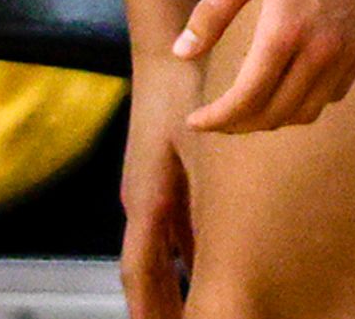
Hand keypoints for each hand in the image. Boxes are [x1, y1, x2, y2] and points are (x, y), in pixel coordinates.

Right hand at [117, 54, 194, 318]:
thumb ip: (208, 196)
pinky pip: (169, 234)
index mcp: (148, 203)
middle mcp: (143, 205)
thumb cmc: (189, 101)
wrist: (171, 62)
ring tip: (196, 313)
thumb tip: (215, 243)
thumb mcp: (204, 149)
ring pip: (157, 256)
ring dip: (170, 285)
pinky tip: (204, 272)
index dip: (151, 307)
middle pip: (145, 274)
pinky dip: (182, 258)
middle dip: (161, 307)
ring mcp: (150, 196)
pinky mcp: (162, 184)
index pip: (140, 272)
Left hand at [174, 0, 354, 133]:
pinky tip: (291, 84)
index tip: (196, 120)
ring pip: (309, 109)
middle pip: (276, 113)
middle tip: (218, 116)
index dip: (217, 118)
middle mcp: (320, 47)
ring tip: (252, 105)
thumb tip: (181, 52)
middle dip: (240, 123)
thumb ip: (212, 12)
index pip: (247, 98)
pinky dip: (309, 99)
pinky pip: (336, 91)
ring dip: (275, 116)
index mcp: (285, 29)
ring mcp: (349, 46)